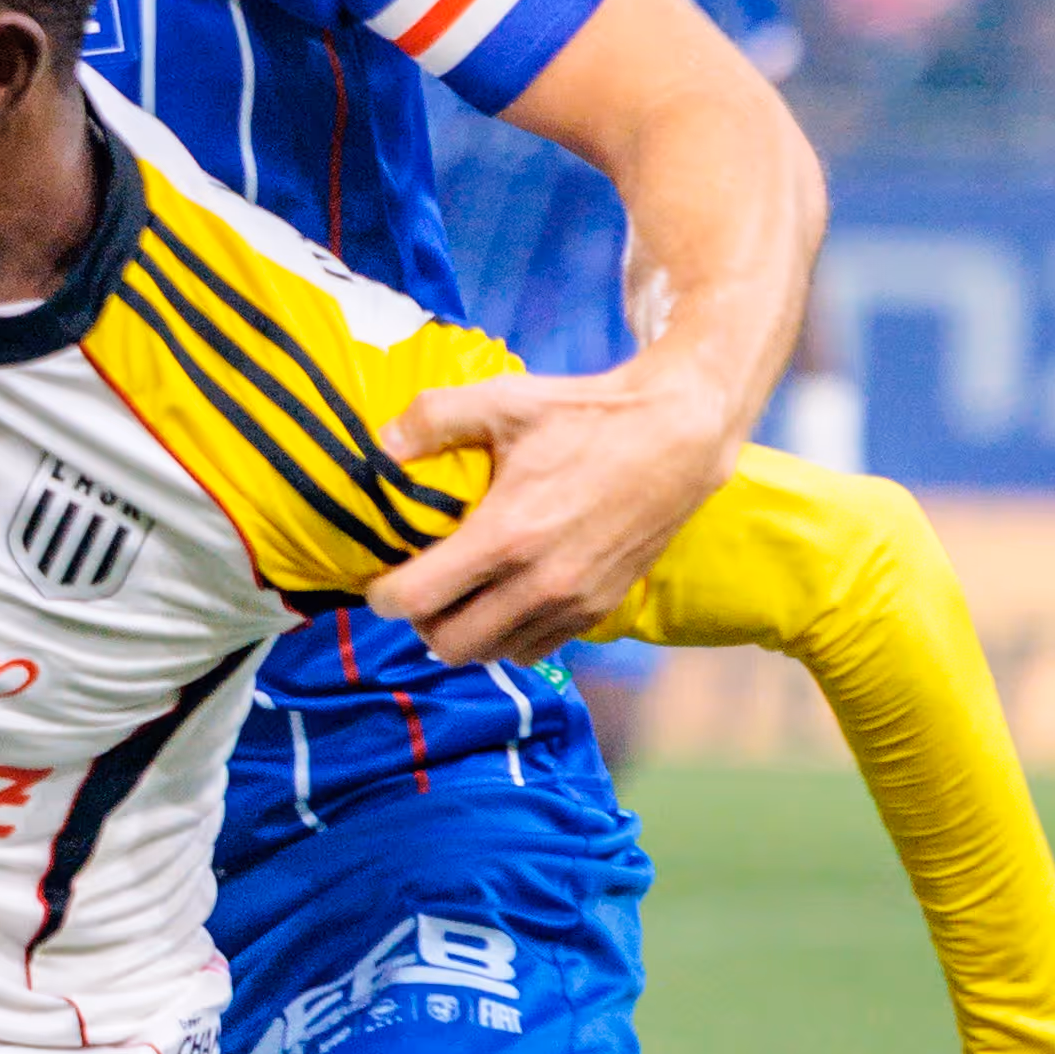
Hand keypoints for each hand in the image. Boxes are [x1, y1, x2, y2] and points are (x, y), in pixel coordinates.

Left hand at [378, 356, 737, 666]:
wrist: (677, 434)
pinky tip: (504, 598)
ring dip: (466, 633)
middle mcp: (539, 582)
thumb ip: (432, 418)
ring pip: (493, 653)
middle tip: (419, 588)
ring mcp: (573, 602)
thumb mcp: (504, 400)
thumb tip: (378, 446)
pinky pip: (536, 648)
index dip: (383, 597)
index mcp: (506, 535)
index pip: (417, 600)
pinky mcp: (600, 609)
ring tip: (460, 595)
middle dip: (420, 623)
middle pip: (449, 645)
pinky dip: (510, 636)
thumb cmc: (586, 415)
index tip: (379, 581)